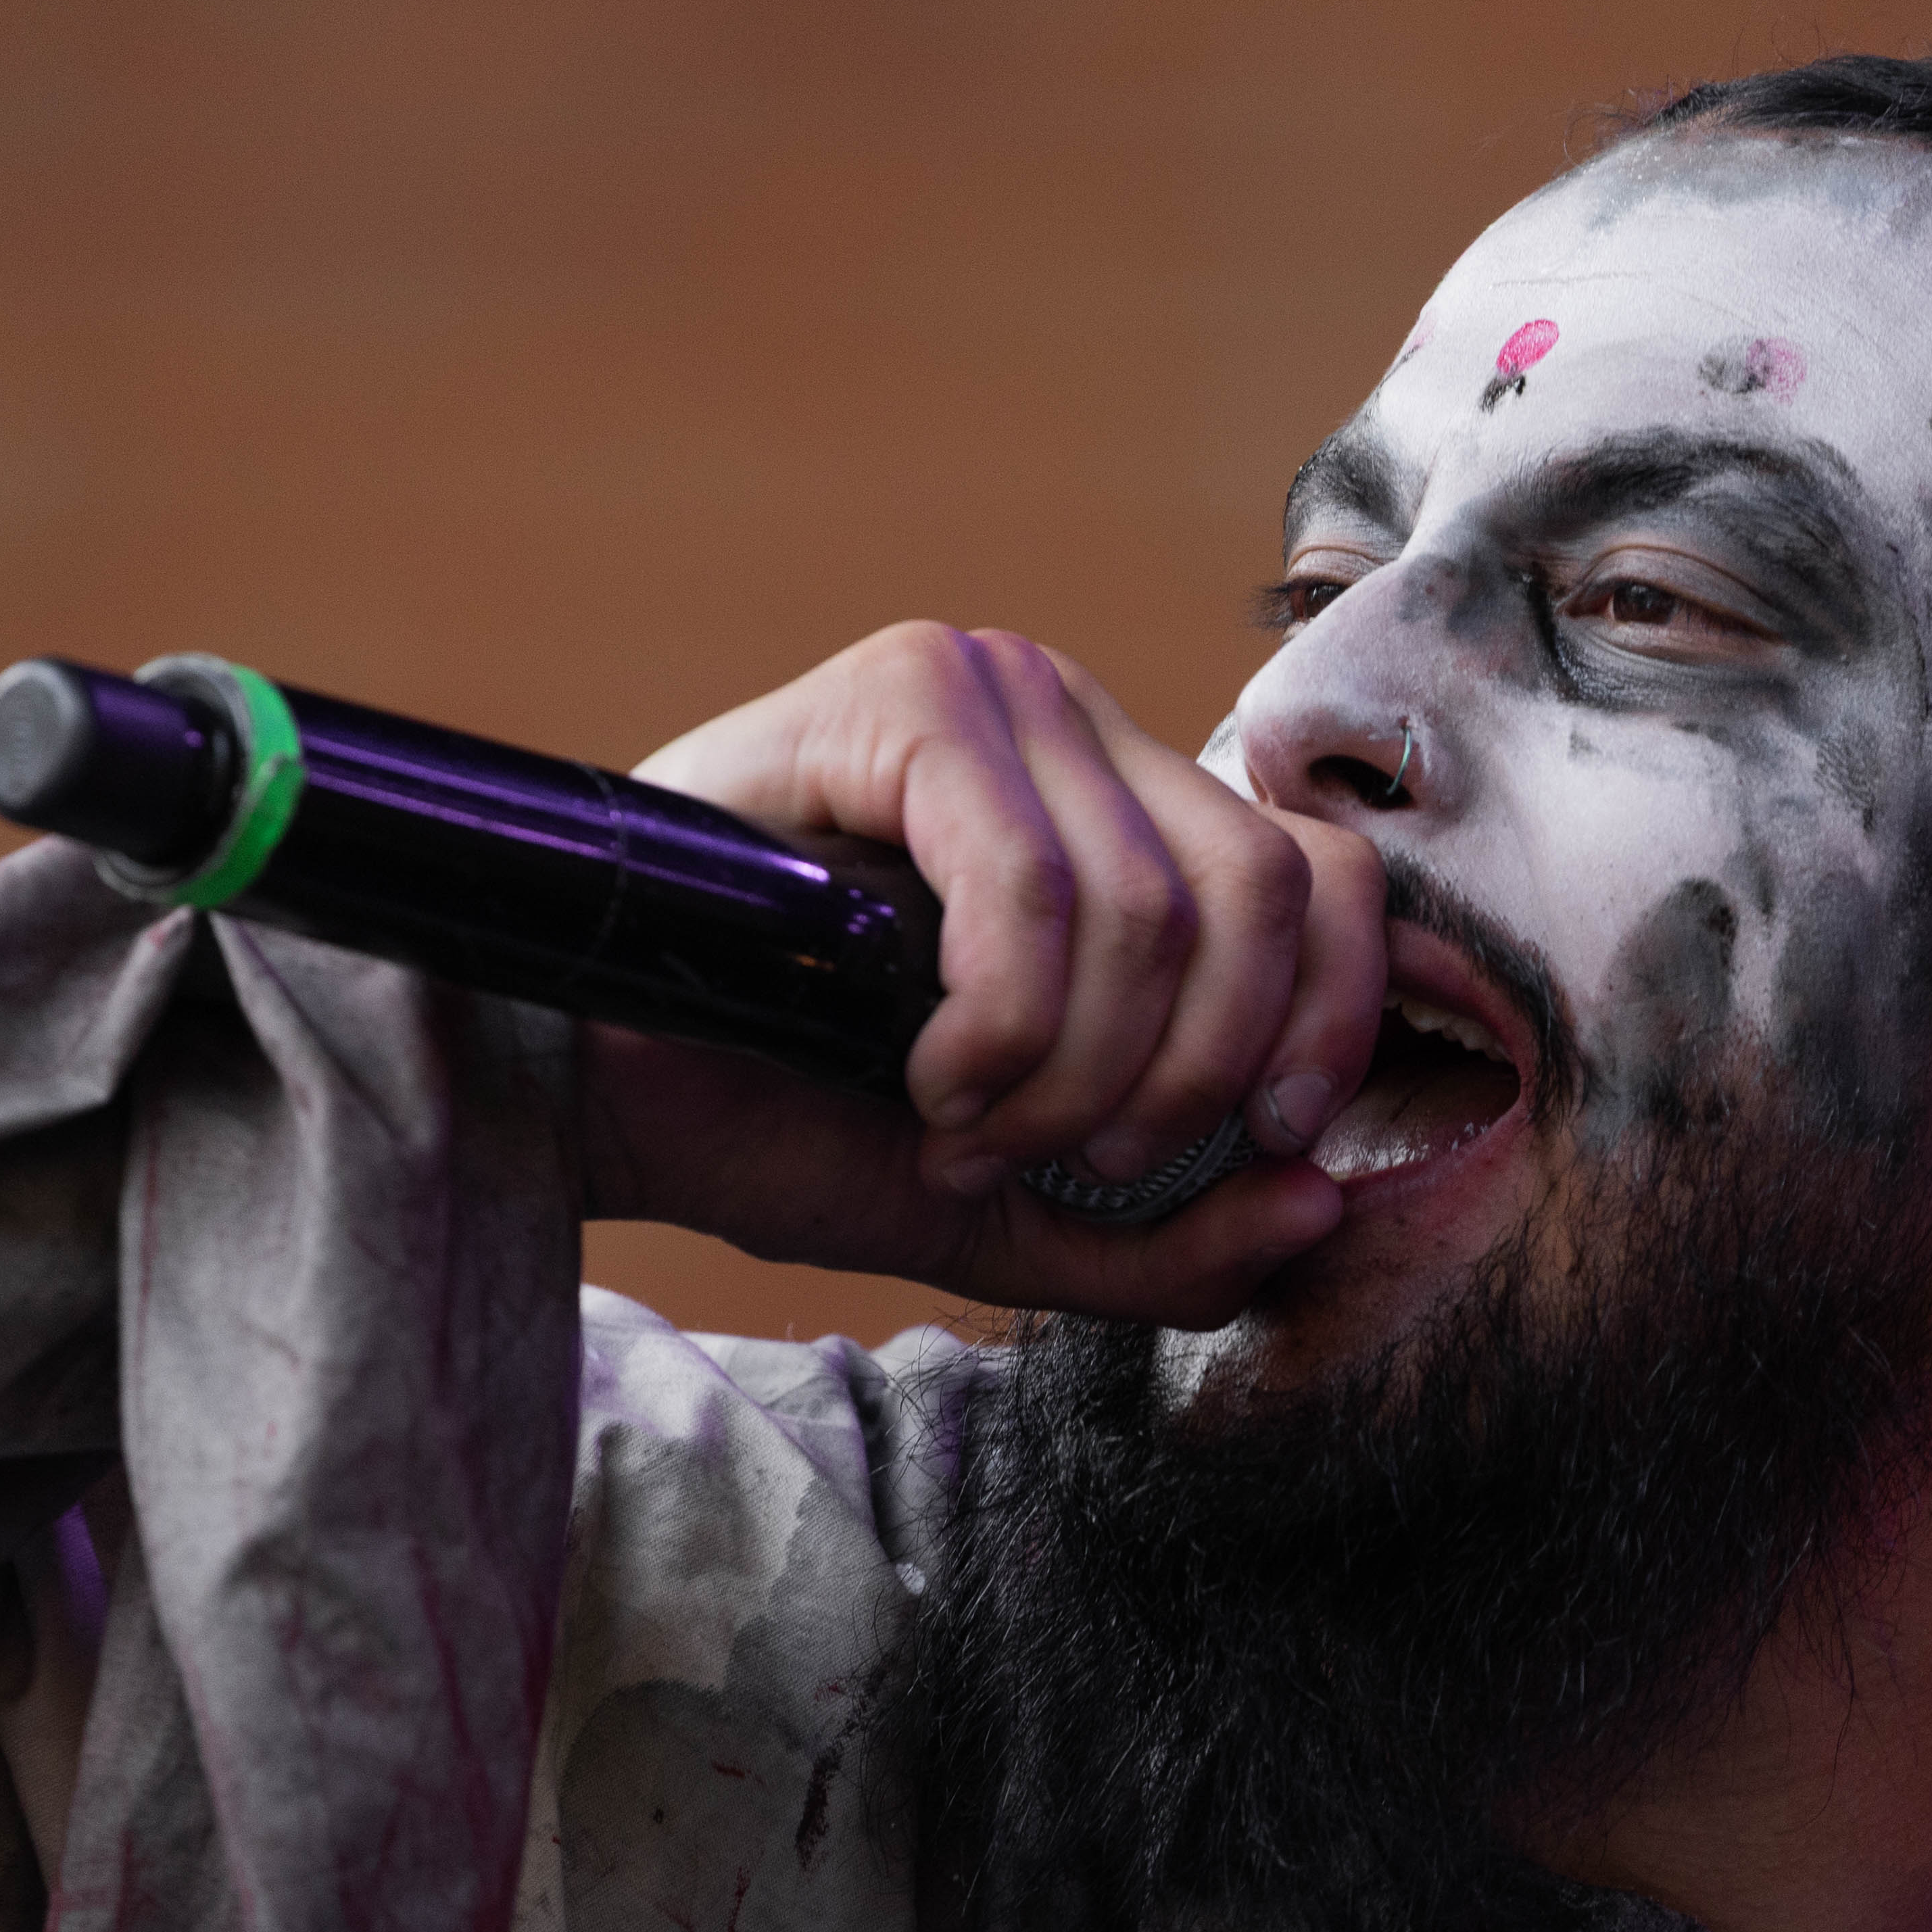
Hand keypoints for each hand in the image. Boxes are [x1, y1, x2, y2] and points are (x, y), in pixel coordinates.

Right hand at [572, 623, 1385, 1326]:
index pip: (1330, 879)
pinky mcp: (904, 698)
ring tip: (964, 1124)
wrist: (600, 1095)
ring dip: (1070, 1073)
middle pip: (1265, 894)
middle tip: (1058, 1154)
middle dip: (1183, 1079)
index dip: (1326, 1027)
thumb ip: (1178, 1240)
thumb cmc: (794, 1123)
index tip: (1251, 1145)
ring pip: (1151, 907)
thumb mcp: (1024, 1215)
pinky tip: (927, 1075)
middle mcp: (1077, 723)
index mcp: (1129, 811)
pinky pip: (1033, 887)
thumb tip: (1326, 1211)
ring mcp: (993, 692)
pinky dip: (999, 1024)